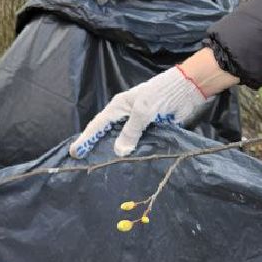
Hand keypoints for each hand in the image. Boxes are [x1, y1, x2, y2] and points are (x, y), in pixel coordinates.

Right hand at [70, 64, 208, 157]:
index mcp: (118, 107)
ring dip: (117, 154)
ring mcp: (138, 124)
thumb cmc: (161, 95)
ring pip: (123, 142)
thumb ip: (131, 131)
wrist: (187, 89)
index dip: (85, 139)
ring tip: (106, 171)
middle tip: (86, 167)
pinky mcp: (152, 130)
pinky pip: (139, 145)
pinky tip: (131, 167)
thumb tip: (119, 151)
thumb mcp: (143, 111)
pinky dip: (134, 154)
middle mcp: (125, 116)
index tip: (73, 153)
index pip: (97, 125)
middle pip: (107, 135)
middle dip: (97, 149)